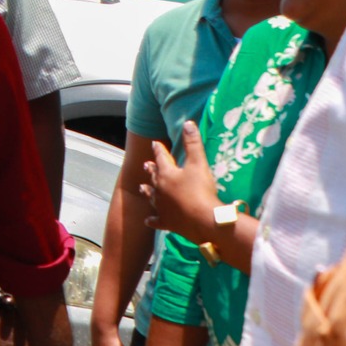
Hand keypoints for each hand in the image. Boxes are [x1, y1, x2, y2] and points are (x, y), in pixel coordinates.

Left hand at [142, 122, 221, 241]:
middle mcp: (160, 190)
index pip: (161, 158)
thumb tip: (188, 123)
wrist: (203, 220)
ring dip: (147, 191)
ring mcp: (161, 207)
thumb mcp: (199, 163)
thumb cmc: (200, 190)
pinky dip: (152, 220)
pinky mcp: (166, 222)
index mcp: (166, 174)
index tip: (155, 144)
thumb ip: (193, 143)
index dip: (159, 150)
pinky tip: (148, 220)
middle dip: (151, 170)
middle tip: (146, 165)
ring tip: (142, 187)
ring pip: (151, 197)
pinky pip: (156, 220)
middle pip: (154, 177)